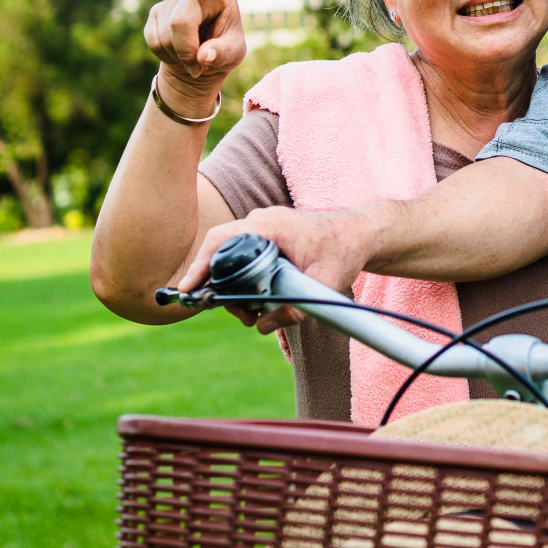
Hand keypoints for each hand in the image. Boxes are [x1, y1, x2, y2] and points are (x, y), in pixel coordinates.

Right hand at [144, 0, 246, 112]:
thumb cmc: (223, 50)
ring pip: (165, 36)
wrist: (200, 61)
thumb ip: (222, 53)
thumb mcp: (233, 53)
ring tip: (191, 55)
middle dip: (187, 50)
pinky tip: (176, 51)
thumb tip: (203, 56)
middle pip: (180, 23)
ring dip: (178, 55)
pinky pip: (153, 41)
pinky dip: (166, 55)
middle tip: (199, 65)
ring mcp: (169, 2)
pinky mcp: (154, 15)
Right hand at [175, 204, 377, 333]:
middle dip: (216, 284)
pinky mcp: (266, 233)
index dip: (200, 266)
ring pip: (229, 253)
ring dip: (230, 283)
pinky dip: (238, 274)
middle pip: (219, 249)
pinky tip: (249, 298)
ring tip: (249, 314)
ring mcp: (262, 224)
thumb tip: (263, 326)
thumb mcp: (324, 285)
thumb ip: (296, 308)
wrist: (360, 234)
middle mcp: (261, 220)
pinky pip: (241, 251)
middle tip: (235, 314)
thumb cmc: (343, 253)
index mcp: (270, 225)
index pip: (220, 240)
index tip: (188, 289)